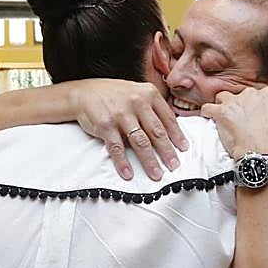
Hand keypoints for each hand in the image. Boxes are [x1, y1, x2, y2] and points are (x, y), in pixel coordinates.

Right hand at [72, 80, 188, 180]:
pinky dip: (123, 163)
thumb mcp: (137, 92)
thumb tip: (171, 131)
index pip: (168, 118)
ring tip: (156, 174)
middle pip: (157, 132)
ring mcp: (121, 114)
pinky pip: (117, 148)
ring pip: (140, 142)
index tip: (183, 149)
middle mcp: (137, 102)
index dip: (177, 135)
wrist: (84, 92)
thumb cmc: (115, 95)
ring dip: (149, 161)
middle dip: (167, 152)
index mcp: (149, 94)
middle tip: (174, 166)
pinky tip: (128, 173)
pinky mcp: (106, 126)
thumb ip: (153, 108)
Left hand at [201, 87, 267, 158]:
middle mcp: (251, 94)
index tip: (256, 115)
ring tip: (227, 118)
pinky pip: (208, 107)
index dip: (257, 105)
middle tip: (244, 121)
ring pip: (224, 97)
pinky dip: (208, 113)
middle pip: (242, 95)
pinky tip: (211, 117)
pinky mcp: (221, 113)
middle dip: (242, 106)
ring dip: (224, 106)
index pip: (259, 94)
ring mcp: (235, 102)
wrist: (262, 155)